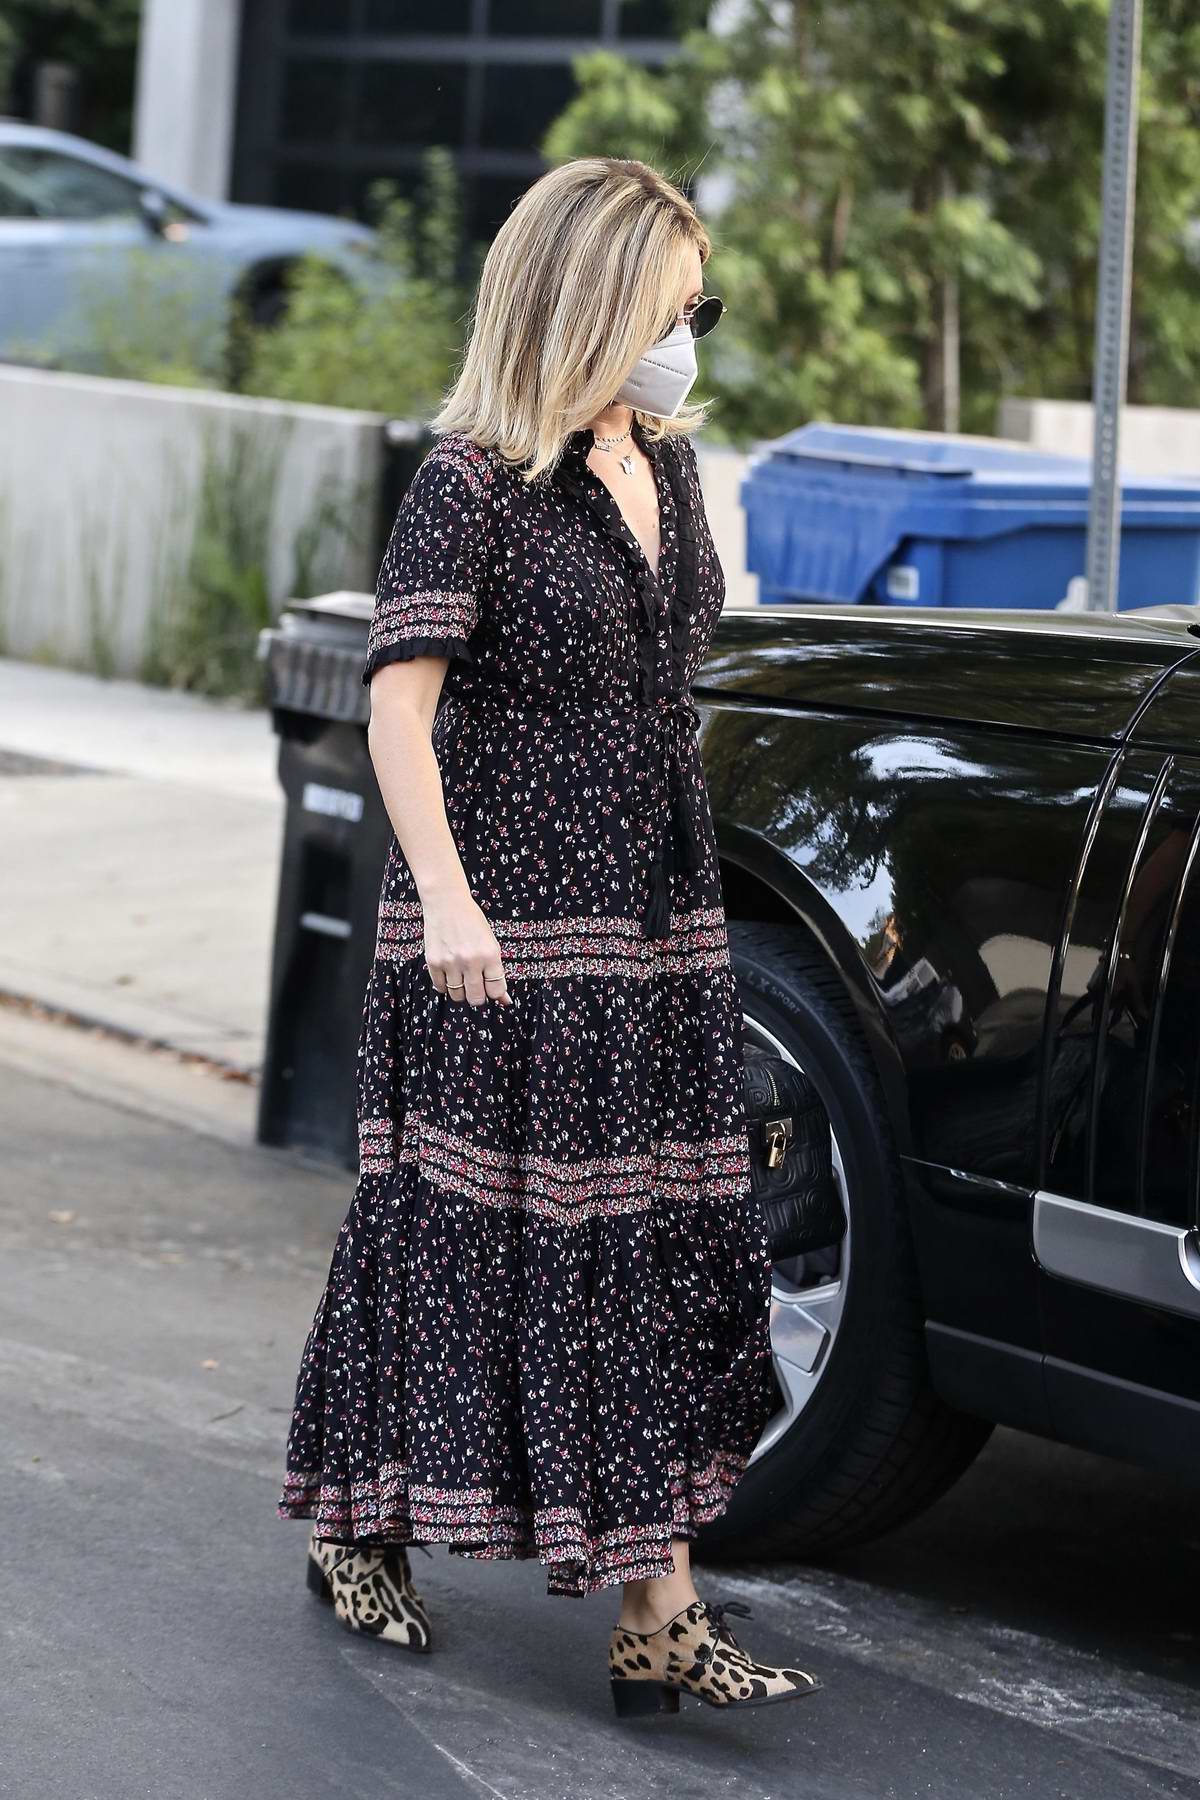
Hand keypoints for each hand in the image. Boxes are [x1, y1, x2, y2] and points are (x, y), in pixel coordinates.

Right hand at [423, 892, 511, 1006]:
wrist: (447, 903)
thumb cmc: (471, 921)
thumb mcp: (491, 944)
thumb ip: (496, 972)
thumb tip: (504, 1000)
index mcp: (490, 955)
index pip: (496, 991)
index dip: (494, 994)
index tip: (491, 989)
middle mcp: (471, 960)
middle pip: (476, 999)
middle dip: (478, 996)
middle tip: (476, 987)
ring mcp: (451, 962)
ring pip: (457, 996)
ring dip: (461, 991)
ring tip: (462, 977)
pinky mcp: (434, 962)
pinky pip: (440, 988)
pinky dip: (445, 985)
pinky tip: (449, 973)